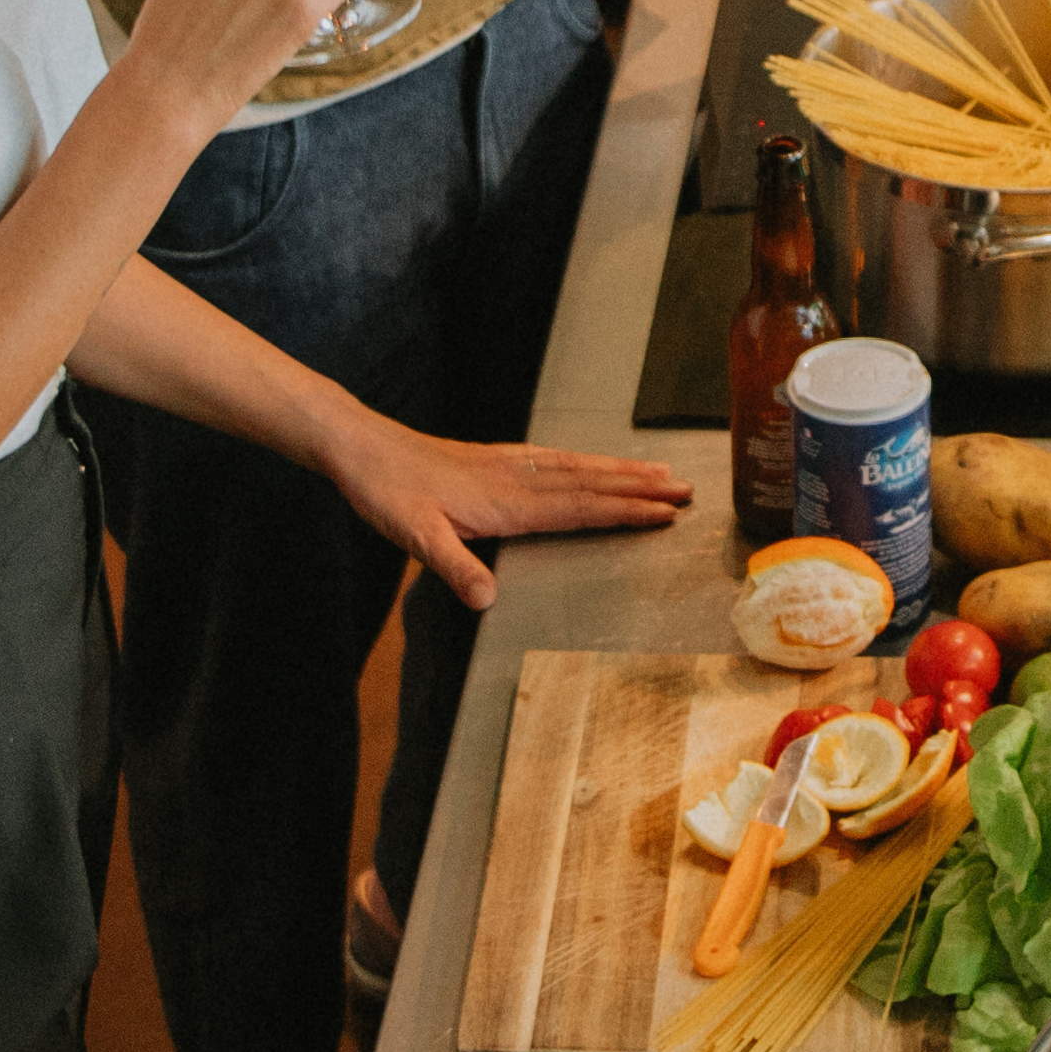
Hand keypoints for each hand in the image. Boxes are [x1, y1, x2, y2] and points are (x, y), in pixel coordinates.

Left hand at [321, 423, 699, 610]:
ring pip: (577, 467)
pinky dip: (585, 461)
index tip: (665, 513)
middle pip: (590, 483)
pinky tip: (592, 463)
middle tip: (686, 489)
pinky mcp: (495, 460)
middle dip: (639, 488)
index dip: (623, 510)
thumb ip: (454, 567)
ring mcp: (507, 466)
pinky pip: (555, 459)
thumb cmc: (388, 494)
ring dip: (621, 471)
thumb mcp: (415, 537)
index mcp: (506, 501)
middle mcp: (516, 479)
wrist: (364, 450)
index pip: (578, 507)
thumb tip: (487, 601)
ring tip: (659, 472)